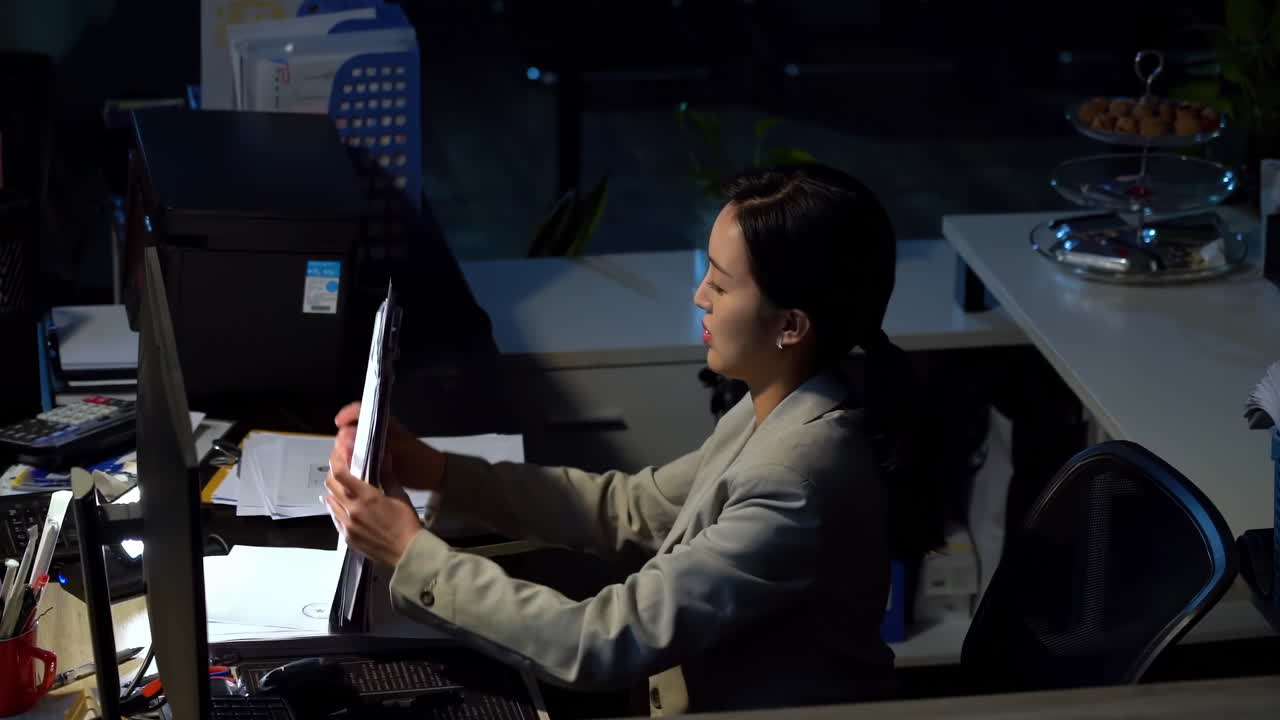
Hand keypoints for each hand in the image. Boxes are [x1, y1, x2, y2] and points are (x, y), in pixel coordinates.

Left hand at [324, 453, 423, 567]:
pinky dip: (335, 507)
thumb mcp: (400, 496)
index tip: (336, 453)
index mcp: (366, 497)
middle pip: (330, 485)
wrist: (407, 552)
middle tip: (341, 469)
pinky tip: (342, 505)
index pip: (340, 474)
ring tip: (342, 487)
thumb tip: (384, 457)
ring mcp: (347, 525)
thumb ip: (387, 476)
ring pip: (329, 501)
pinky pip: (334, 517)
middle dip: (333, 473)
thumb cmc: (406, 523)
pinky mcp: (346, 537)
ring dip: (334, 491)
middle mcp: (352, 510)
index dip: (335, 460)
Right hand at [332, 402, 445, 492]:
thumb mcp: (394, 450)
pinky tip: (349, 470)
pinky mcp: (375, 459)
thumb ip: (372, 446)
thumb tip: (348, 442)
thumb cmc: (417, 459)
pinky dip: (351, 461)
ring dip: (345, 452)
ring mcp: (375, 445)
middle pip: (351, 428)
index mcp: (383, 423)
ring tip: (346, 462)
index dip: (347, 414)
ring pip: (352, 444)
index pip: (359, 410)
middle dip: (344, 439)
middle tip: (344, 452)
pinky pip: (357, 456)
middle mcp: (377, 431)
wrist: (432, 475)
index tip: (338, 423)